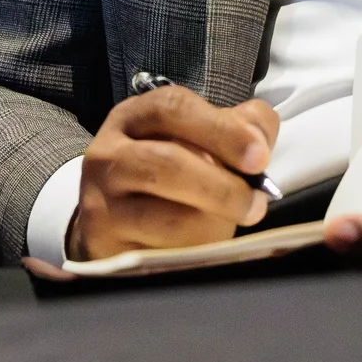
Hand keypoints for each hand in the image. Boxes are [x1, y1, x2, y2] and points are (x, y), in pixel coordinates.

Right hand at [68, 86, 279, 261]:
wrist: (112, 224)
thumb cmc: (165, 176)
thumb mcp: (193, 140)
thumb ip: (233, 128)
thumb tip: (259, 137)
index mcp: (133, 118)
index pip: (173, 108)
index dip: (221, 130)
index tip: (259, 157)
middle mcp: (108, 155)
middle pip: (168, 162)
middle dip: (222, 186)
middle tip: (255, 203)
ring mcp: (102, 203)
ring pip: (167, 217)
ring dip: (213, 224)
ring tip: (231, 224)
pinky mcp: (107, 245)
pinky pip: (162, 254)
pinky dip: (194, 252)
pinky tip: (204, 246)